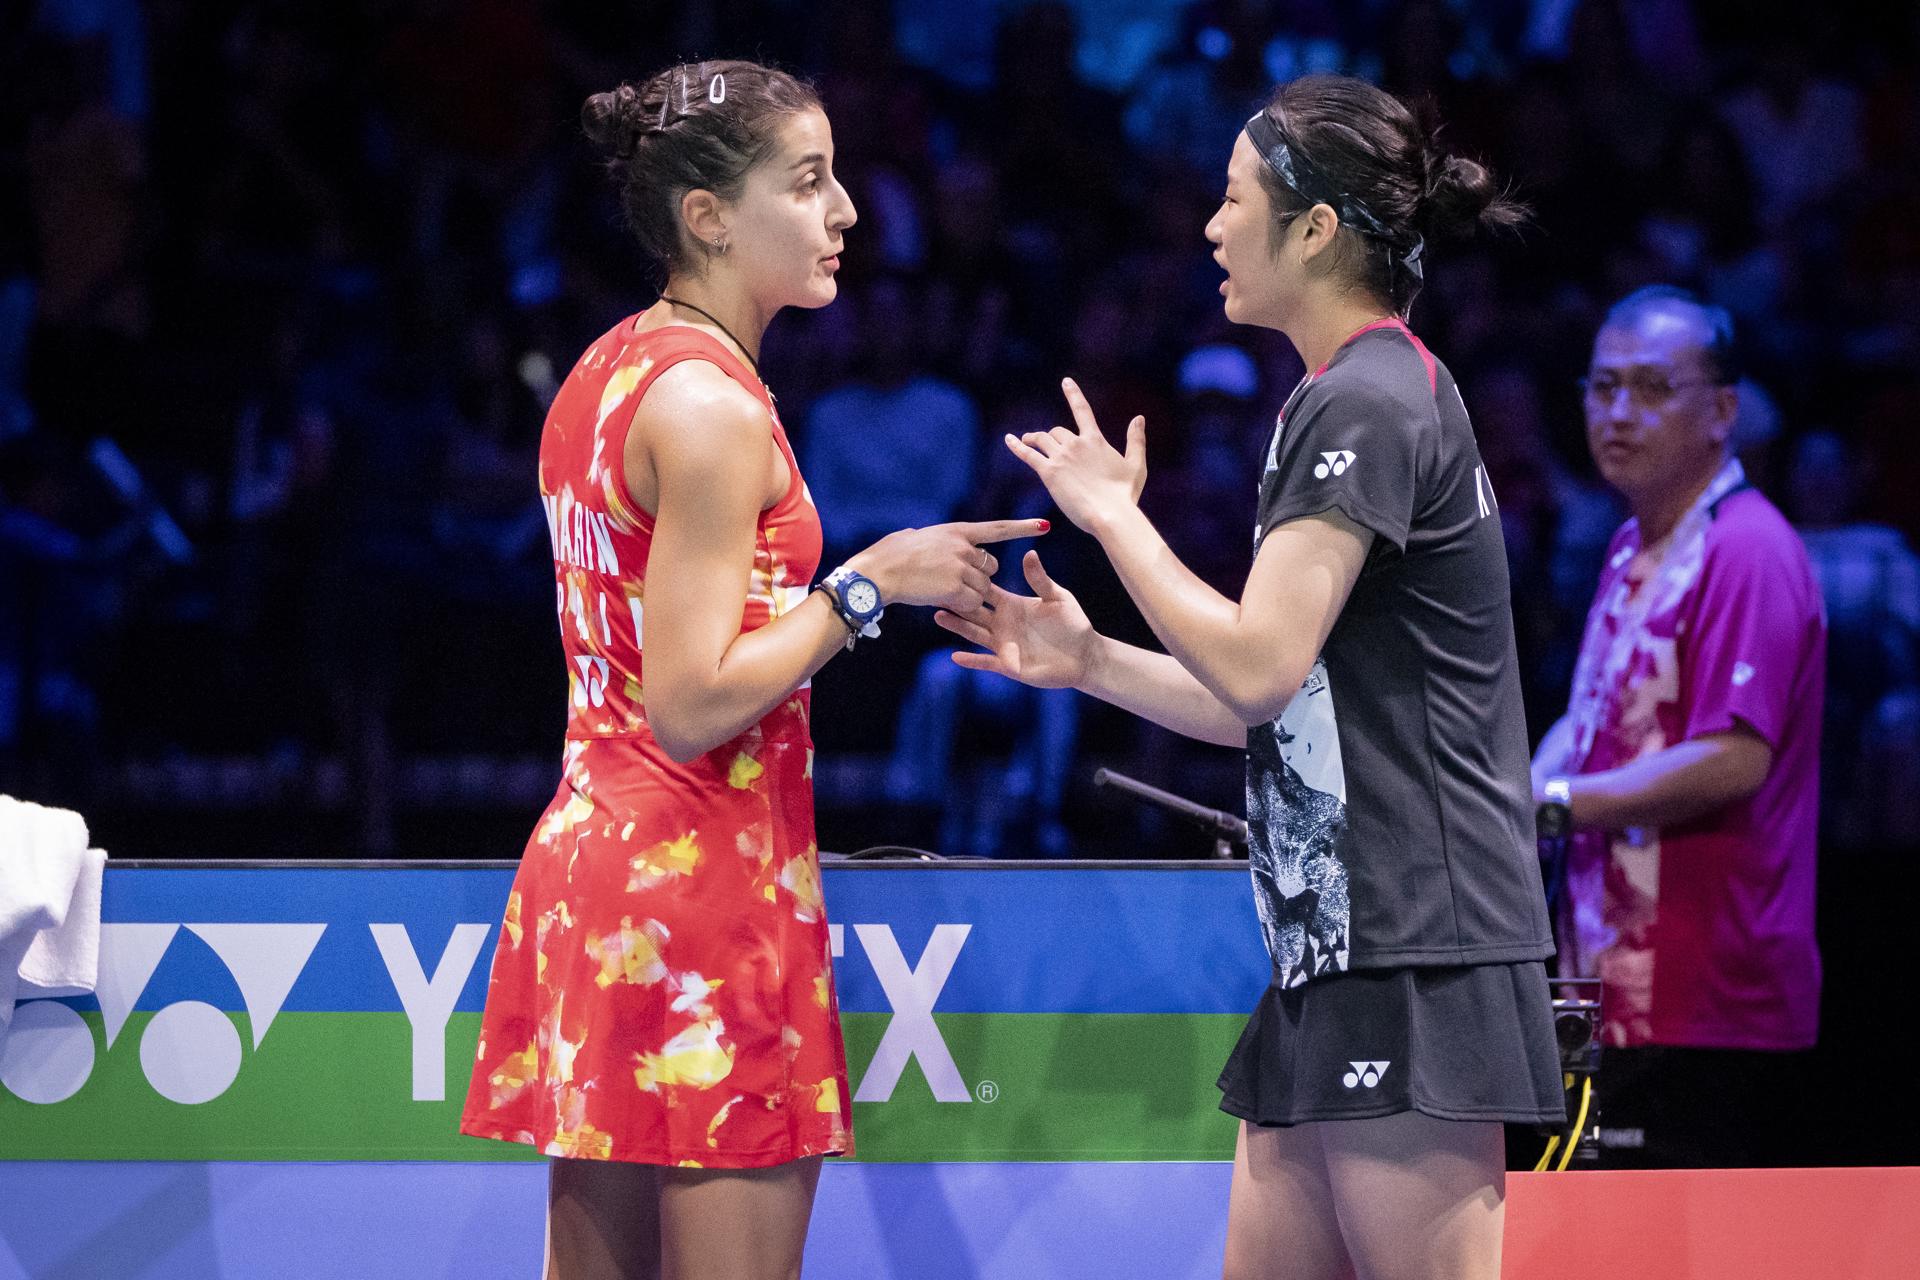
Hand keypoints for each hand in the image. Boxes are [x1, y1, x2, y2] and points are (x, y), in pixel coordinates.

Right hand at [848, 518, 1048, 612]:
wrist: (878, 572)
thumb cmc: (887, 555)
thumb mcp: (911, 537)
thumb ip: (927, 539)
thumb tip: (918, 535)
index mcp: (956, 531)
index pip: (997, 529)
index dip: (1022, 529)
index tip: (1046, 526)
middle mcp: (964, 547)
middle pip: (990, 567)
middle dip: (978, 577)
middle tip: (949, 580)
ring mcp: (961, 568)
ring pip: (983, 589)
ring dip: (967, 595)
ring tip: (939, 589)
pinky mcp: (956, 589)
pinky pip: (972, 604)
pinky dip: (960, 607)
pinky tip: (941, 600)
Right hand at [935, 550, 1097, 688]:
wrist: (1084, 655)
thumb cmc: (1073, 624)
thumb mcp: (1057, 598)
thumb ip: (1040, 579)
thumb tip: (1029, 553)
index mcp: (1012, 605)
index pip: (987, 592)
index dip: (971, 582)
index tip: (954, 570)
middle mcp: (1003, 624)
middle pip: (973, 611)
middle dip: (956, 602)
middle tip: (935, 591)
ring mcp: (1004, 645)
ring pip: (974, 634)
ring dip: (957, 627)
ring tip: (939, 616)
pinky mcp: (1009, 665)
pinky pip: (986, 662)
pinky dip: (971, 660)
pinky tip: (955, 656)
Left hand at [1004, 377, 1145, 534]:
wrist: (1110, 513)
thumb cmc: (1125, 494)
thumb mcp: (1136, 465)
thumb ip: (1136, 440)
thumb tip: (1139, 418)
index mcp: (1095, 440)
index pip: (1082, 410)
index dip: (1073, 394)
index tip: (1066, 382)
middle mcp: (1076, 444)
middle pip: (1057, 431)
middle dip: (1052, 436)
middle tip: (1045, 441)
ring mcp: (1061, 457)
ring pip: (1041, 440)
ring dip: (1033, 438)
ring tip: (1026, 439)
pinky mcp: (1049, 473)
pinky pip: (1028, 454)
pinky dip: (1017, 446)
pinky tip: (1010, 440)